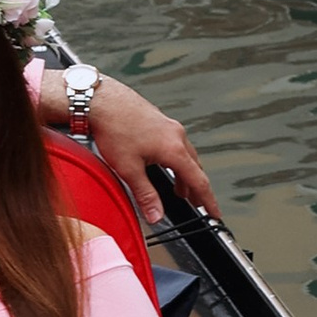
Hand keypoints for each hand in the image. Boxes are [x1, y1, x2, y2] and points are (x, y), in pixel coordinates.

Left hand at [86, 80, 219, 224]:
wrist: (101, 100)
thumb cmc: (113, 127)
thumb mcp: (128, 169)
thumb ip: (145, 195)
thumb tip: (156, 216)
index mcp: (174, 149)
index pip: (199, 181)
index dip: (208, 200)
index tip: (215, 212)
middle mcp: (177, 135)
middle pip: (195, 168)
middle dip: (196, 189)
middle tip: (195, 204)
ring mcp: (169, 126)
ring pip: (186, 155)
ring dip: (185, 174)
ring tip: (179, 190)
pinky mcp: (160, 121)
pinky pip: (176, 144)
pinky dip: (176, 159)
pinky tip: (164, 164)